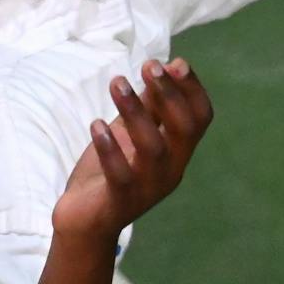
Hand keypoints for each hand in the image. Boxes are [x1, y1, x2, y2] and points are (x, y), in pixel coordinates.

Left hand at [50, 62, 214, 245]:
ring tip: (116, 83)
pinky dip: (110, 148)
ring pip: (153, 148)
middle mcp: (171, 169)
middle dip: (169, 95)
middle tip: (149, 66)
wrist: (84, 220)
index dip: (192, 90)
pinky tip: (96, 124)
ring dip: (136, 112)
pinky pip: (120, 174)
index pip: (200, 119)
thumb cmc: (111, 170)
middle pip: (184, 130)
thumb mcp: (131, 134)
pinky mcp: (120, 201)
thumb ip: (148, 107)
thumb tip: (164, 67)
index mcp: (178, 152)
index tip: (176, 63)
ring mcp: (148, 187)